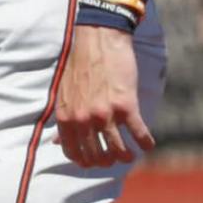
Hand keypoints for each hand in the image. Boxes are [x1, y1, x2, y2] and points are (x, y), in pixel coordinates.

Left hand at [54, 25, 153, 167]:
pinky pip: (139, 135)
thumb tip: (55, 142)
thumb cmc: (80, 65)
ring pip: (119, 150)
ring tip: (130, 155)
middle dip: (107, 161)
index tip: (93, 162)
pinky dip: (145, 143)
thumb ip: (63, 119)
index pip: (72, 152)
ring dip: (126, 156)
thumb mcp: (63, 93)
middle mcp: (83, 118)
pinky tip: (147, 144)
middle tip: (114, 158)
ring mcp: (105, 114)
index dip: (84, 161)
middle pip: (97, 156)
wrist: (98, 40)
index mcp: (65, 116)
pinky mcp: (126, 106)